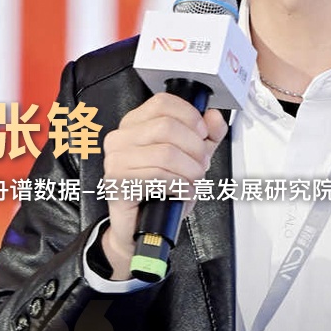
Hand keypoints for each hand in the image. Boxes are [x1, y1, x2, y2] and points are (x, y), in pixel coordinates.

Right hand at [100, 91, 227, 277]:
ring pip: (166, 153)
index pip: (163, 103)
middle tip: (201, 165)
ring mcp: (116, 160)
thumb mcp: (190, 158)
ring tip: (193, 181)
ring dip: (190, 171)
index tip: (202, 134)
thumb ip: (207, 136)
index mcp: (135, 124)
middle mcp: (121, 138)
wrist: (139, 228)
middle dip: (195, 149)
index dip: (190, 117)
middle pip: (168, 127)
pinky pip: (157, 176)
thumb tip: (215, 117)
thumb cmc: (160, 192)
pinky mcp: (117, 183)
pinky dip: (179, 186)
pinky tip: (183, 192)